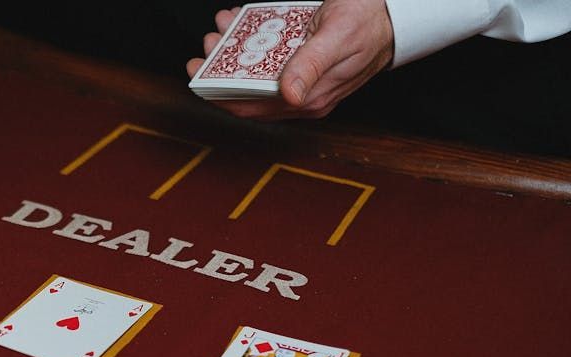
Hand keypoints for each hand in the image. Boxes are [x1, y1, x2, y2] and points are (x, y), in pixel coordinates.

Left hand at [186, 0, 393, 118]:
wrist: (395, 11)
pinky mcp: (302, 63)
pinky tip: (241, 20)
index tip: (197, 74)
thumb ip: (311, 66)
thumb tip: (288, 96)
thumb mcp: (338, 38)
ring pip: (255, 71)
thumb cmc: (369, 22)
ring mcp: (301, 80)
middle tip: (208, 42)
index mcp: (309, 100)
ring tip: (222, 26)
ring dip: (234, 49)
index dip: (219, 95)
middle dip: (222, 67)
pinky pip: (268, 57)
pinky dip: (251, 40)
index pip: (251, 108)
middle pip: (248, 90)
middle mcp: (301, 95)